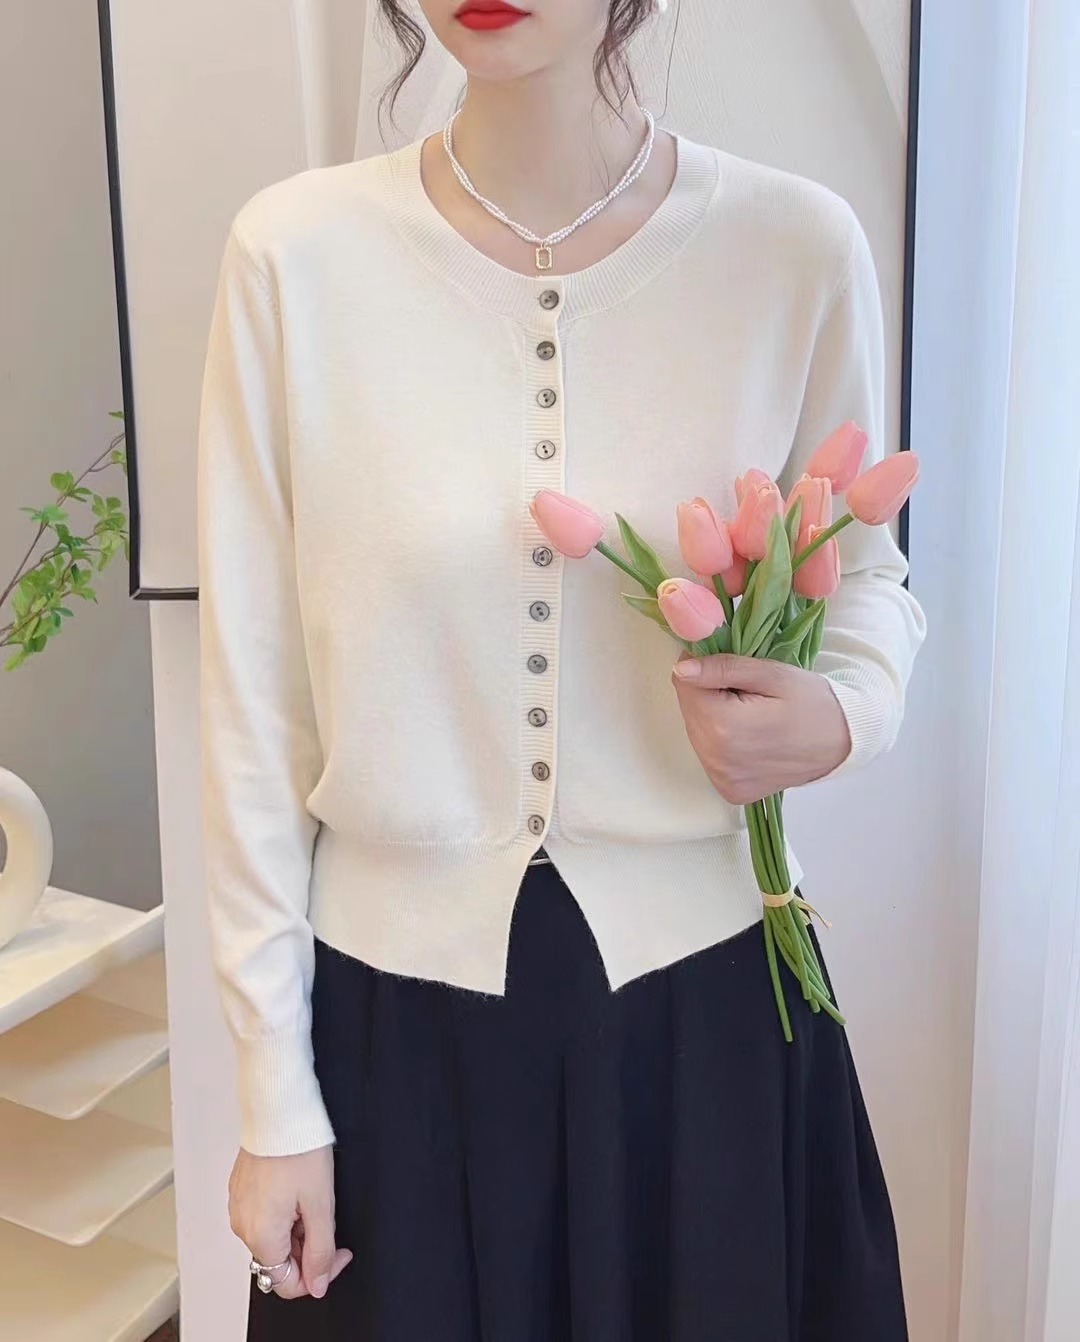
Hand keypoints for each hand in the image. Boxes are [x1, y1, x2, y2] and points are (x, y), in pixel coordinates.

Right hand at [229, 1146, 351, 1299]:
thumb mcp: (321, 1205)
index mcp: (261, 1236)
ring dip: (296, 1231)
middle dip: (308, 1250)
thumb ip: (320, 1251)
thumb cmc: (298, 1149)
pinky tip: (297, 1190)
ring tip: (312, 1199)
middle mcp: (243, 1226)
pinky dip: (283, 1213)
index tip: (339, 1253)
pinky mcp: (241, 1191)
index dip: (318, 1275)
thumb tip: (318, 1284)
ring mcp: (239, 1207)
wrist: (279, 1111)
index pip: (286, 1284)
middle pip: (279, 1261)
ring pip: (272, 1239)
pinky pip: (263, 1217)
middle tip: (328, 1221)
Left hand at [671, 654, 850, 803]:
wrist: (843, 743)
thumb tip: (682, 668)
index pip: (685, 685)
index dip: (703, 669)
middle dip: (708, 694)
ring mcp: (723, 780)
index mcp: (724, 727)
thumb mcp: (772, 674)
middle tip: (745, 690)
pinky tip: (749, 736)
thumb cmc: (812, 703)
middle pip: (689, 711)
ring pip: (696, 733)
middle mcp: (717, 760)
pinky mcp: (730, 791)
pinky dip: (722, 742)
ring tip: (749, 713)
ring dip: (713, 718)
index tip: (729, 666)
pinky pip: (710, 756)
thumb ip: (723, 668)